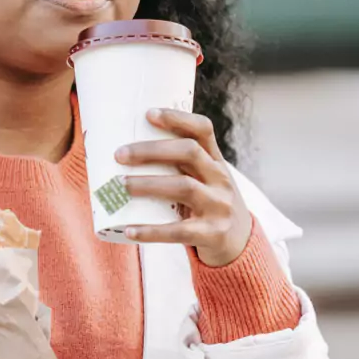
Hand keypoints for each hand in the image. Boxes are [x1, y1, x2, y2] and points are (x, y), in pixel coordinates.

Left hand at [114, 108, 252, 266]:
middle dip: (151, 150)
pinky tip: (130, 231)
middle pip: (189, 153)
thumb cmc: (206, 204)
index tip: (148, 114)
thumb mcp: (203, 180)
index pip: (202, 130)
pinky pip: (178, 231)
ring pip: (184, 187)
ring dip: (148, 184)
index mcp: (215, 161)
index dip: (177, 118)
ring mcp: (219, 206)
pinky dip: (152, 231)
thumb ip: (176, 166)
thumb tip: (121, 153)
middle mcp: (221, 179)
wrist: (239, 244)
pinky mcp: (212, 233)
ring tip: (119, 186)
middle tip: (119, 155)